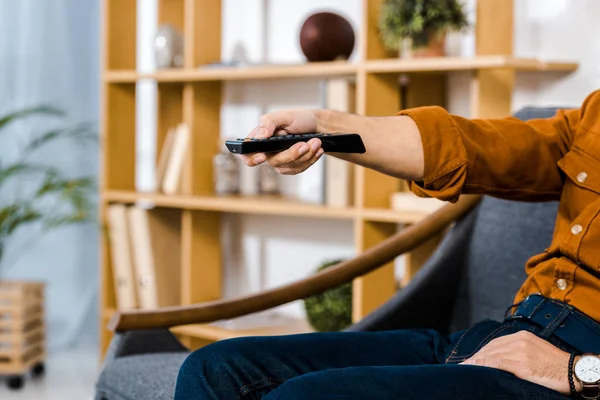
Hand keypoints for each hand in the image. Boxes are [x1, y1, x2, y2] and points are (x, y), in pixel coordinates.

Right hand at [241, 109, 324, 174]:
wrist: (317, 126)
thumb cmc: (299, 119)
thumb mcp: (285, 116)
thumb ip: (269, 122)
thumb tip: (259, 136)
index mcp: (260, 138)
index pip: (247, 153)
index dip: (251, 158)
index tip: (263, 156)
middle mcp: (267, 151)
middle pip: (274, 162)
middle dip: (293, 153)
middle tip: (306, 143)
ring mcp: (280, 161)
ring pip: (289, 167)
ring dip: (306, 155)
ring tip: (316, 142)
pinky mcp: (291, 167)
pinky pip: (299, 169)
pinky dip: (310, 159)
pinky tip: (317, 150)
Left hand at [460, 331, 579, 394]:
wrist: (575, 372)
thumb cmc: (557, 366)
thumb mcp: (536, 352)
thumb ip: (520, 352)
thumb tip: (503, 361)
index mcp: (523, 336)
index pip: (496, 343)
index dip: (482, 351)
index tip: (472, 358)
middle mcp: (519, 340)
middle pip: (491, 348)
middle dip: (476, 356)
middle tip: (464, 365)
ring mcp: (520, 351)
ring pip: (491, 354)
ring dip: (476, 362)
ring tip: (465, 368)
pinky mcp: (522, 364)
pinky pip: (497, 363)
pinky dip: (483, 366)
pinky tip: (475, 369)